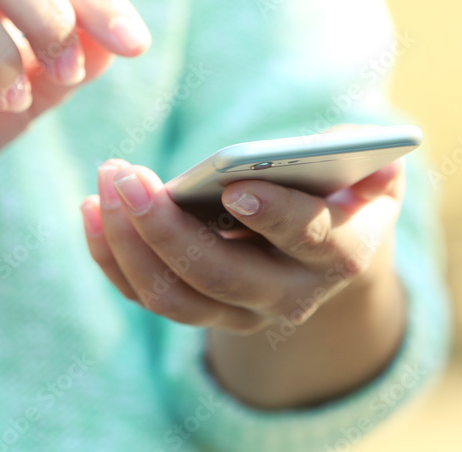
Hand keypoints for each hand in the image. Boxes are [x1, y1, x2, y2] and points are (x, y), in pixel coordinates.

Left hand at [79, 151, 404, 333]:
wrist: (323, 249)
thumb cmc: (344, 189)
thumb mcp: (371, 166)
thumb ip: (366, 153)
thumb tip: (345, 148)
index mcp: (342, 253)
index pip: (312, 241)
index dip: (276, 216)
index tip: (236, 188)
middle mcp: (290, 296)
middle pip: (222, 277)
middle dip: (168, 228)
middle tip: (128, 176)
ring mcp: (239, 312)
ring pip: (173, 297)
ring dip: (129, 242)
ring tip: (106, 183)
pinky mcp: (198, 309)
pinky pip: (144, 295)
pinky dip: (110, 256)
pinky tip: (90, 209)